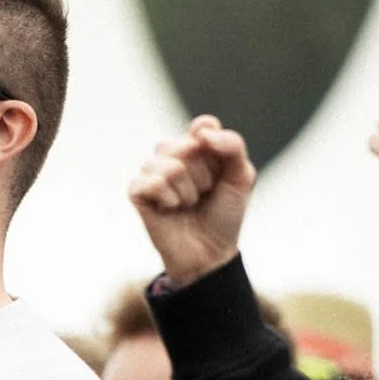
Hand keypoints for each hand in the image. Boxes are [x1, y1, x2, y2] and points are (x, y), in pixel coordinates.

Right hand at [128, 116, 256, 285]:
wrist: (209, 252)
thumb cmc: (224, 214)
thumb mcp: (241, 178)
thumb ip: (233, 147)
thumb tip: (202, 134)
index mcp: (196, 145)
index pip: (203, 126)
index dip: (215, 150)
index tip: (220, 172)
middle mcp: (171, 154)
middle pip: (186, 146)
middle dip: (204, 176)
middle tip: (204, 193)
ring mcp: (152, 171)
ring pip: (171, 166)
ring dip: (188, 192)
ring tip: (188, 204)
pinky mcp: (137, 191)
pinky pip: (153, 183)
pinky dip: (170, 201)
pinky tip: (170, 210)